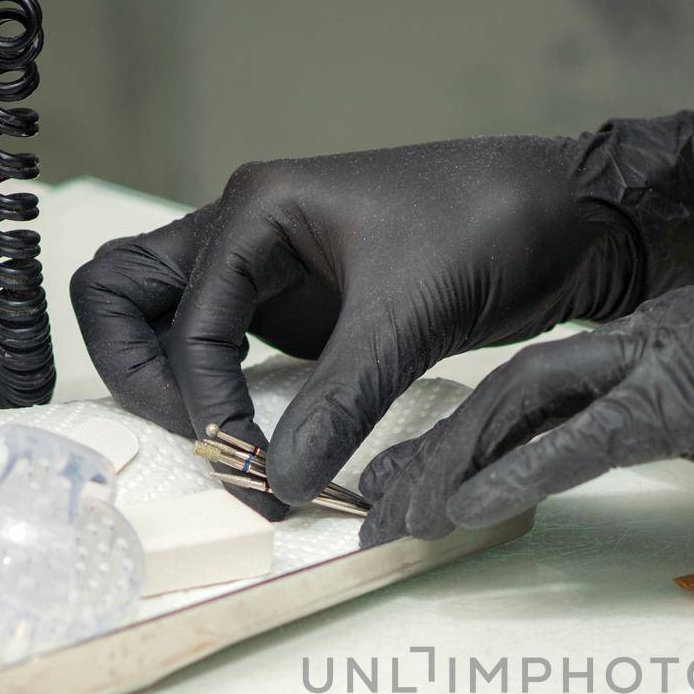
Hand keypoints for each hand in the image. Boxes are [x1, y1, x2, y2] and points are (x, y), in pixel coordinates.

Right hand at [69, 111, 693, 514]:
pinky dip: (226, 394)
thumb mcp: (410, 315)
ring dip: (174, 384)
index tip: (254, 467)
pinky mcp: (306, 310)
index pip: (184, 321)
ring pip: (168, 321)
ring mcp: (271, 271)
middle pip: (126, 297)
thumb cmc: (492, 230)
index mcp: (258, 209)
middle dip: (143, 376)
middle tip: (206, 444)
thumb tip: (278, 483)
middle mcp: (248, 233)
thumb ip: (340, 400)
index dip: (206, 402)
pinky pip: (229, 349)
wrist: (567, 218)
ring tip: (227, 448)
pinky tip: (263, 442)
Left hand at [358, 241, 693, 543]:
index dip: (474, 427)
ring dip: (447, 467)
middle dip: (434, 448)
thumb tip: (680, 437)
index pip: (544, 378)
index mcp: (662, 333)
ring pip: (520, 406)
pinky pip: (578, 443)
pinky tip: (458, 514)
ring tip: (393, 519)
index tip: (429, 472)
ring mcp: (666, 359)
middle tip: (378, 502)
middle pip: (508, 387)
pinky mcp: (693, 396)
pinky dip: (509, 479)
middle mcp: (647, 335)